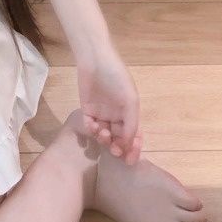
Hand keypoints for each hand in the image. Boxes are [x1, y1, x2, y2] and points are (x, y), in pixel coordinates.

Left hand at [76, 43, 141, 164]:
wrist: (96, 61)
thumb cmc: (117, 78)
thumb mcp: (130, 100)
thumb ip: (131, 123)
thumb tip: (128, 144)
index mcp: (130, 112)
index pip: (134, 135)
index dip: (133, 149)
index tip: (131, 160)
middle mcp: (116, 115)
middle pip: (118, 138)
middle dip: (118, 147)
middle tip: (115, 151)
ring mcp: (101, 113)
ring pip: (104, 134)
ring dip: (105, 138)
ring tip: (103, 133)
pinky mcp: (87, 109)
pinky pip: (90, 126)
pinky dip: (92, 129)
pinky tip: (93, 126)